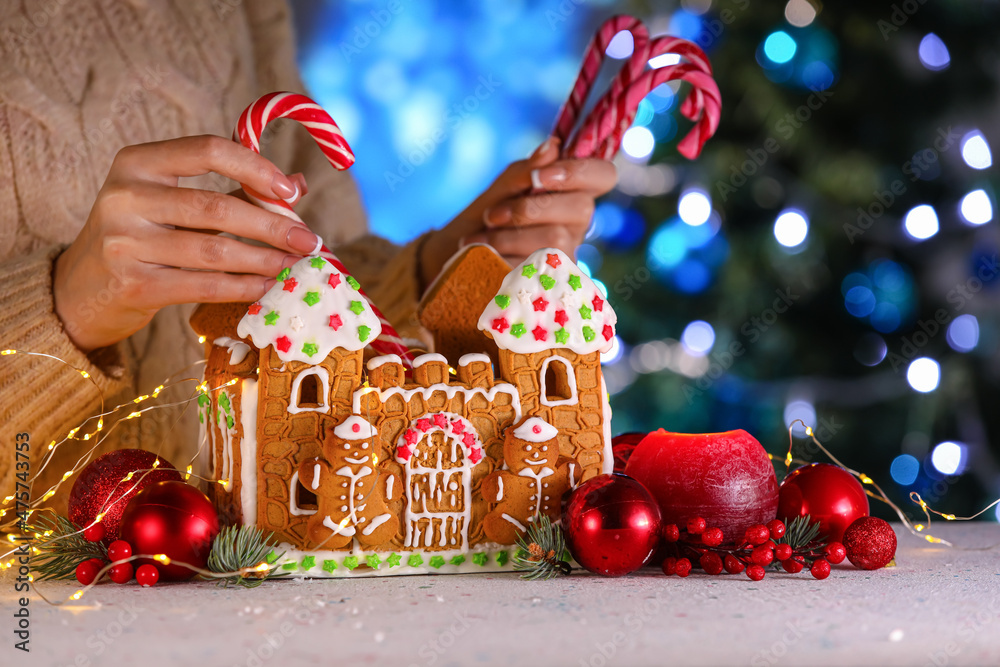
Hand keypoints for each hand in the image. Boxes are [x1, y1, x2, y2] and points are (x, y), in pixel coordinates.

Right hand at [53, 135, 315, 351]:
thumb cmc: (141, 237)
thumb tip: (299, 184)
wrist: (80, 290)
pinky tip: (267, 287)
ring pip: (214, 250)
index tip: (291, 193)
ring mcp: (124, 242)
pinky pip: (203, 285)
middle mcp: (125, 196)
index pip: (208, 149)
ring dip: (264, 259)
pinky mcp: (133, 284)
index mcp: (138, 162)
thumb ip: (234, 190)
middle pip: (216, 206)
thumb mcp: (174, 202)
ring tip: (294, 266)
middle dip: (272, 226)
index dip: (256, 168)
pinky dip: (242, 286)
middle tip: (309, 240)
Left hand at [419, 137, 616, 286]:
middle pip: (582, 208)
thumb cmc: (488, 218)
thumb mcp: (501, 189)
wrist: (460, 258)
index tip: (538, 177)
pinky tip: (482, 256)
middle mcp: (578, 223)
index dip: (579, 172)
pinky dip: (502, 258)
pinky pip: (536, 267)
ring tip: (478, 238)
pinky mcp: (554, 283)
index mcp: (573, 192)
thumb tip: (552, 148)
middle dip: (531, 209)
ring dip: (509, 236)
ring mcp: (569, 254)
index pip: (604, 174)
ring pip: (556, 238)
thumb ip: (525, 172)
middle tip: (493, 215)